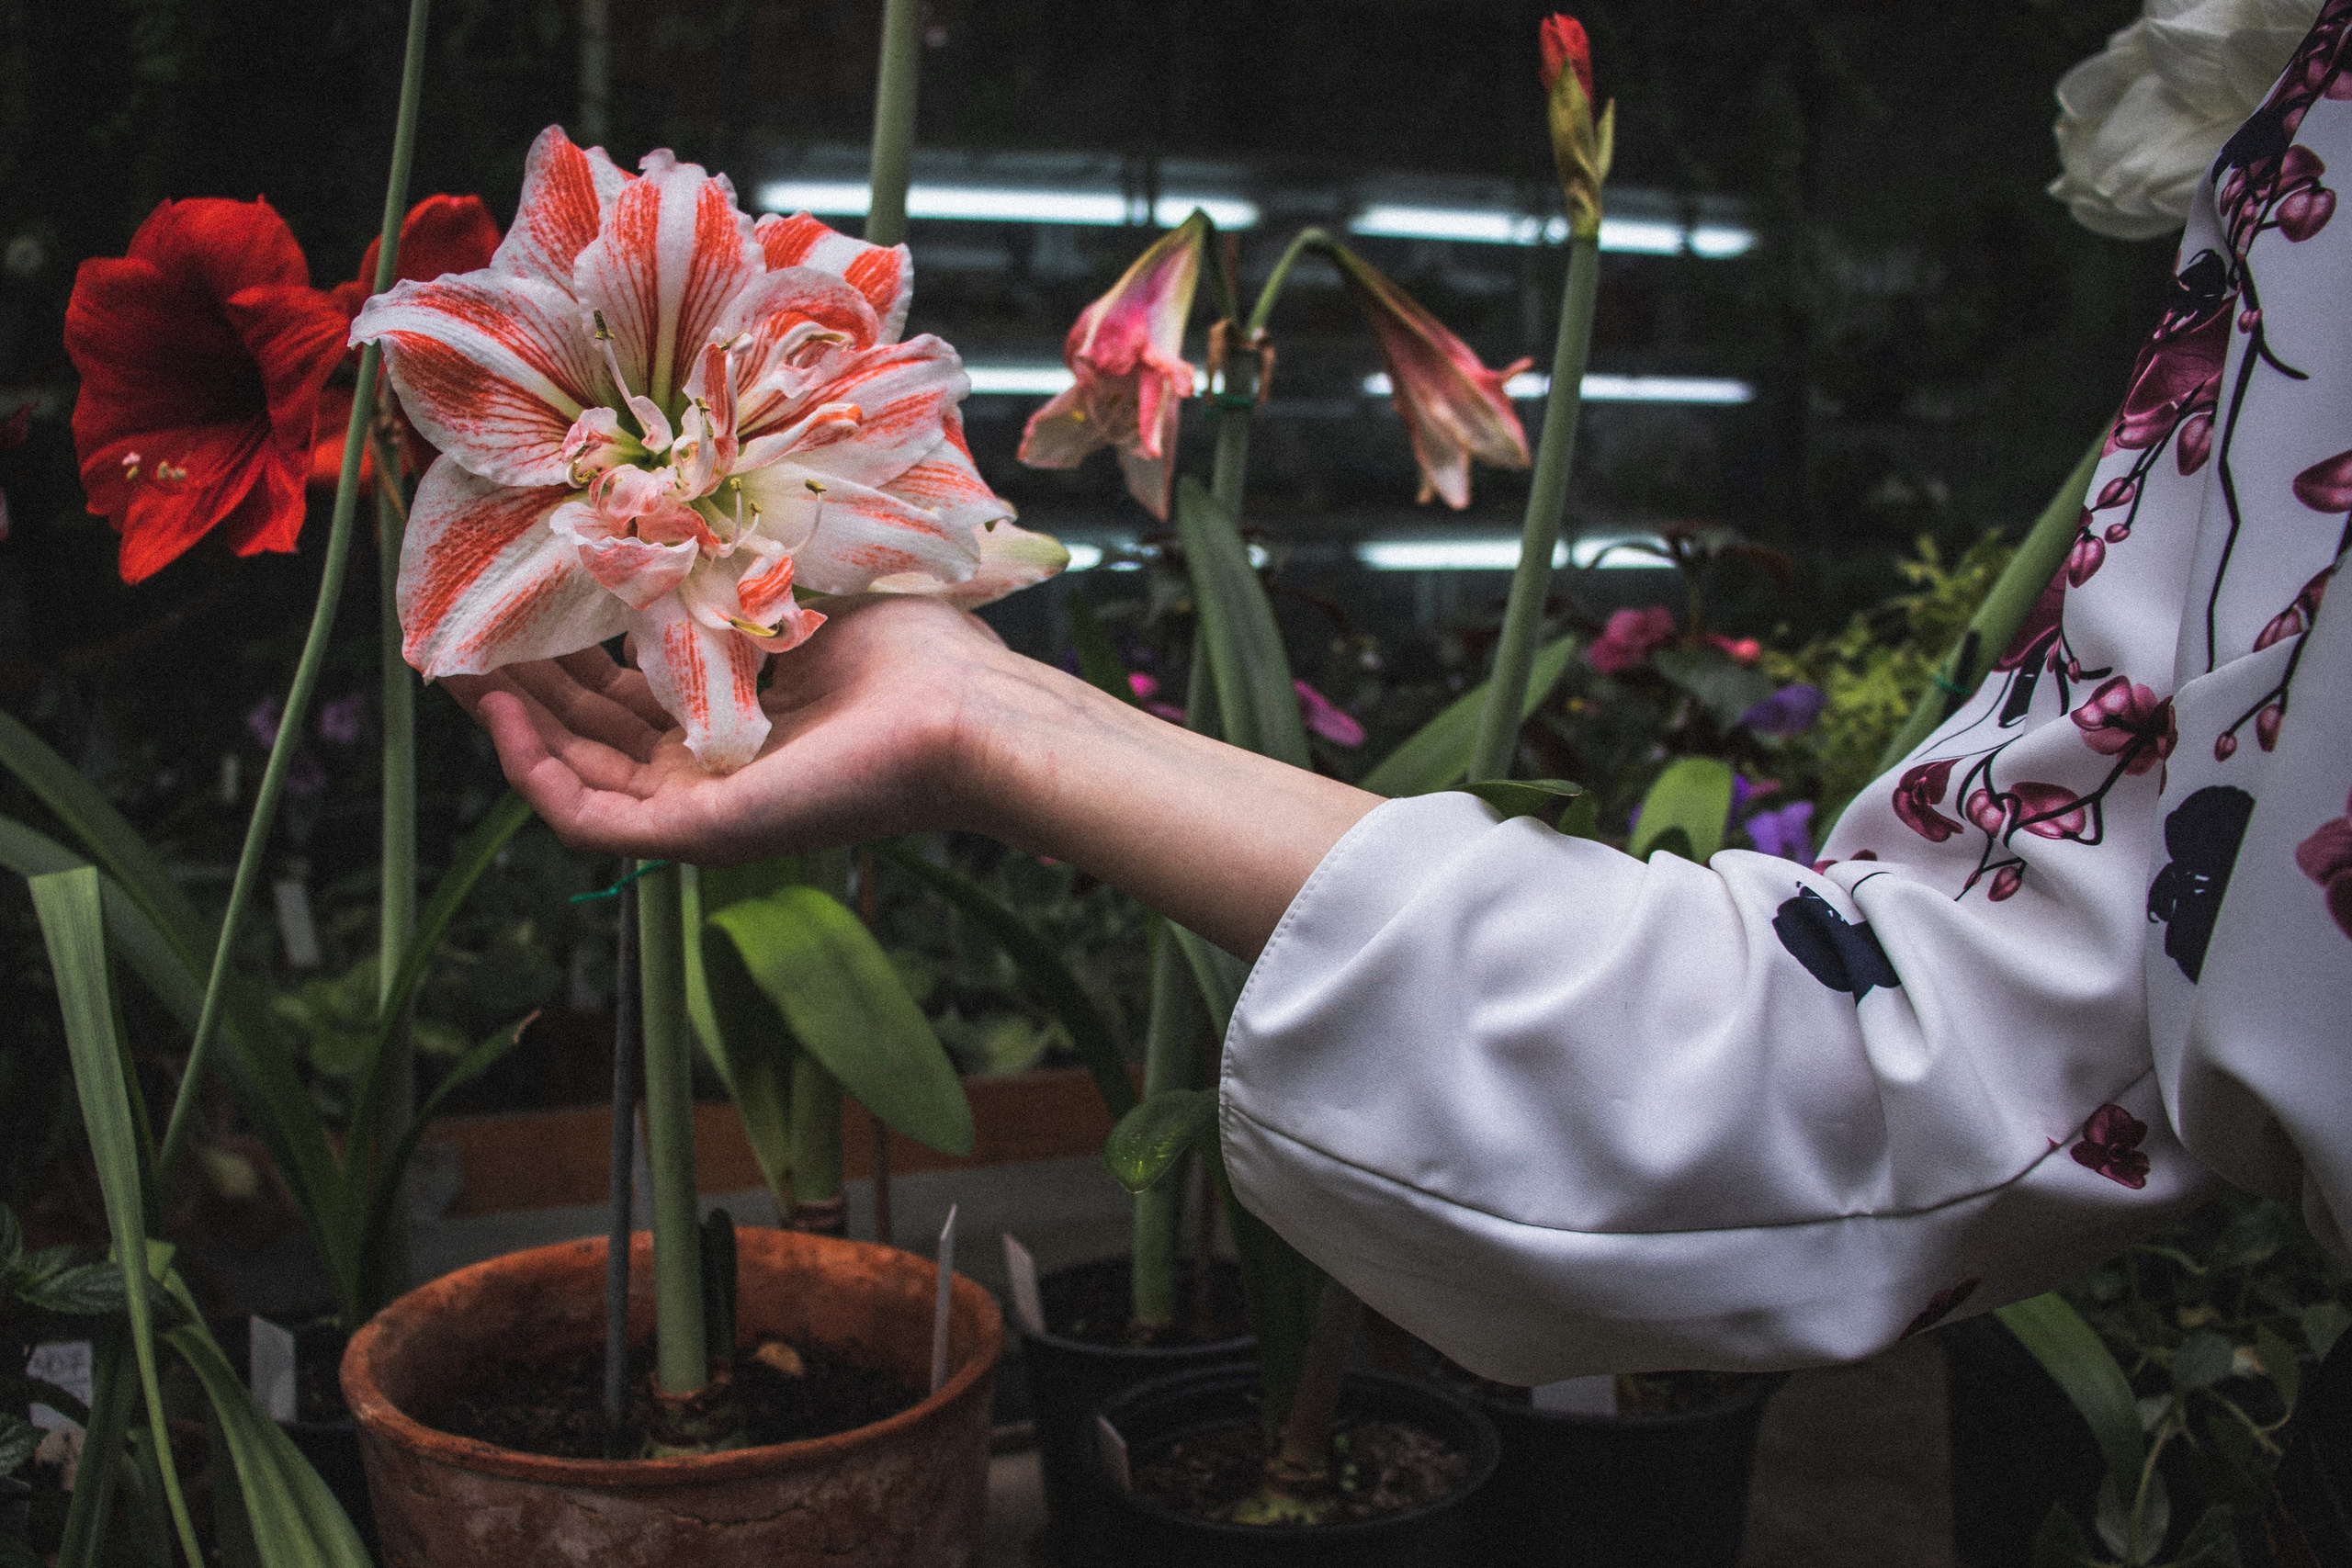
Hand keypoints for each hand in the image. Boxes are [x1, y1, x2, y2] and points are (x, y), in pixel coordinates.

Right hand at [450, 590, 1380, 957]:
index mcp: (734, 719)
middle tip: (458, 615)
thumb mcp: (797, 590)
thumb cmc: (916, 646)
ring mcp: (702, 809)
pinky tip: (498, 705)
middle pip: (583, 730)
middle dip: (515, 674)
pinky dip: (534, 766)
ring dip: (507, 716)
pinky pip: (587, 817)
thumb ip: (730, 565)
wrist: (976, 713)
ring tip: (455, 653)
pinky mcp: (701, 836)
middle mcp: (710, 768)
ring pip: (572, 772)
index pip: (621, 688)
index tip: (513, 584)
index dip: (558, 643)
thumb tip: (671, 491)